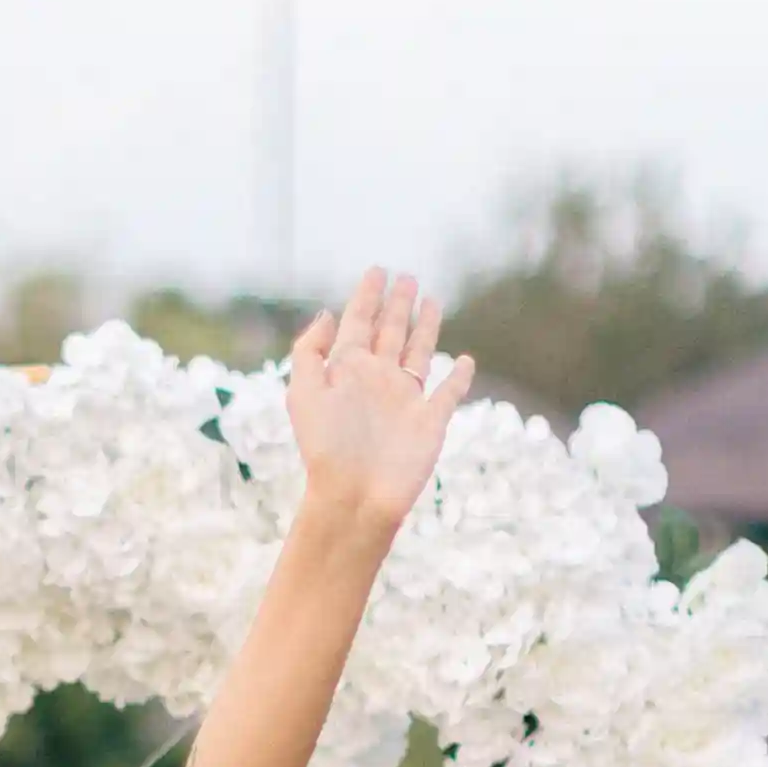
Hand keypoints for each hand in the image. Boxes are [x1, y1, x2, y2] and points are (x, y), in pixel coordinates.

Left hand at [286, 268, 474, 541]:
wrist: (354, 496)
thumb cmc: (325, 448)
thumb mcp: (303, 392)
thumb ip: (310, 351)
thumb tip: (328, 313)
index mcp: (347, 370)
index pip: (357, 321)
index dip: (366, 295)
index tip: (377, 270)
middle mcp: (377, 379)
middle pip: (390, 331)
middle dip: (397, 304)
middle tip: (405, 277)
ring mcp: (405, 399)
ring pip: (418, 353)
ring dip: (425, 327)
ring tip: (431, 300)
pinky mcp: (430, 421)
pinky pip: (448, 393)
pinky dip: (458, 377)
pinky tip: (464, 361)